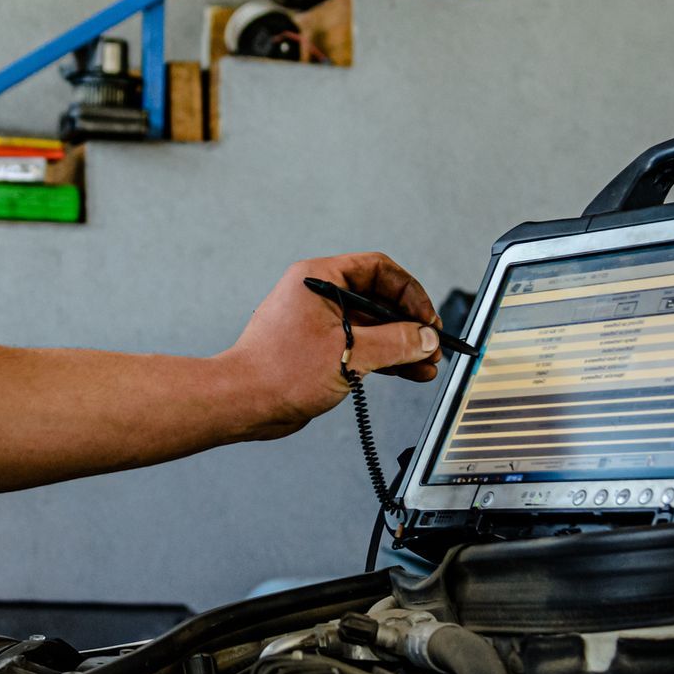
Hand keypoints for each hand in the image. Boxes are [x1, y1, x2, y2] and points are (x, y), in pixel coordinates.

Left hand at [222, 252, 442, 440]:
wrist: (242, 403)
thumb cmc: (277, 371)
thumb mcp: (349, 353)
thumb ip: (395, 343)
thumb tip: (426, 338)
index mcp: (319, 279)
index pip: (378, 270)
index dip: (409, 293)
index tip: (427, 320)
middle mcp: (319, 296)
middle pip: (379, 300)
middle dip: (409, 324)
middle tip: (431, 347)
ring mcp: (320, 324)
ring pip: (373, 327)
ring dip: (401, 345)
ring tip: (426, 366)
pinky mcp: (320, 350)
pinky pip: (361, 346)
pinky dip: (384, 358)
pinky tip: (407, 372)